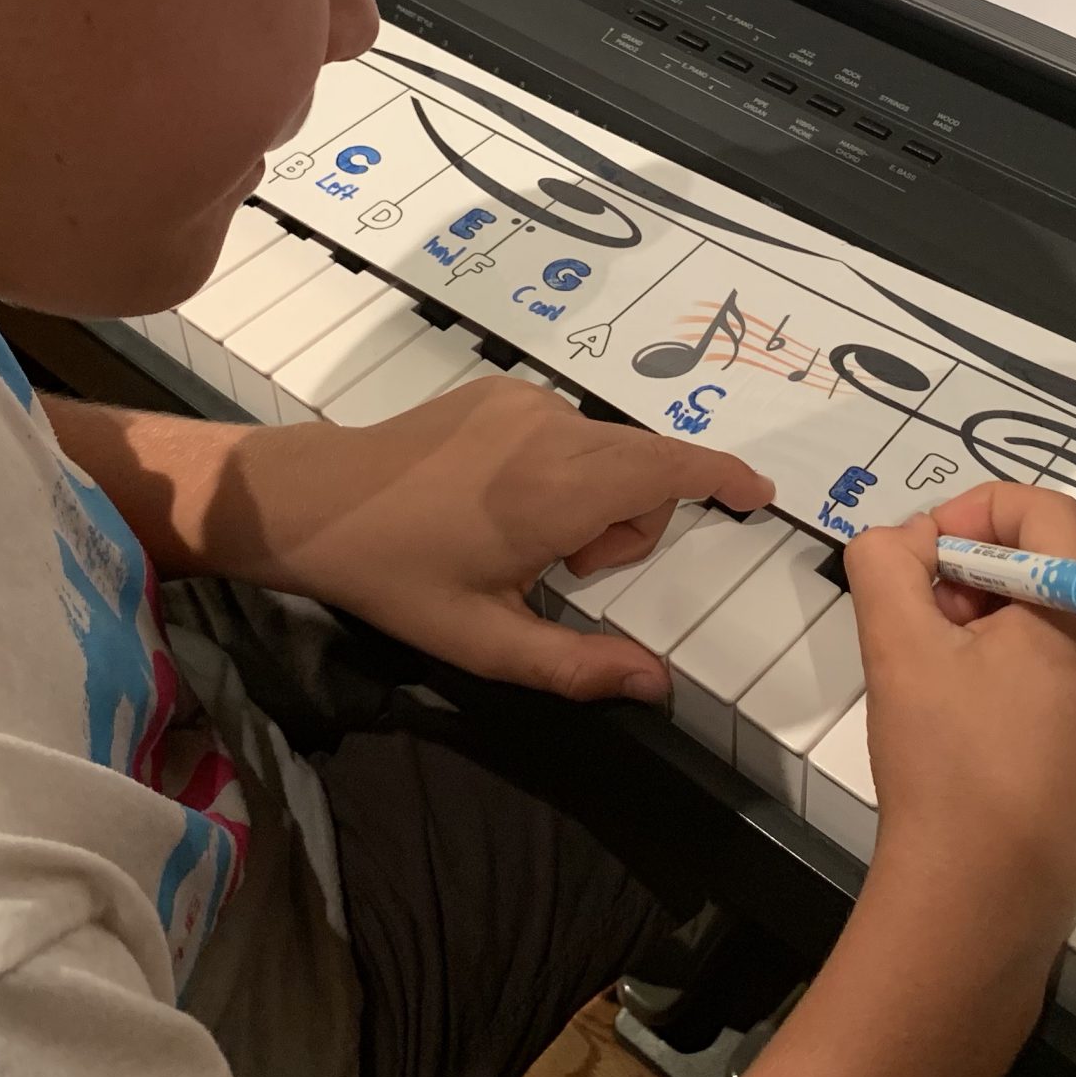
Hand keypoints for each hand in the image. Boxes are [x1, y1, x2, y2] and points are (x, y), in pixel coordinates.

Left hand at [203, 376, 770, 701]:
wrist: (318, 501)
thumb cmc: (400, 577)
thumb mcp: (486, 641)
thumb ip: (577, 666)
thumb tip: (656, 685)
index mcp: (560, 490)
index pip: (671, 470)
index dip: (723, 478)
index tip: (757, 497)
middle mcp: (554, 431)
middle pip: (647, 465)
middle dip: (634, 521)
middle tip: (567, 569)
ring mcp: (526, 402)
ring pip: (608, 449)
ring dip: (596, 496)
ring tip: (526, 540)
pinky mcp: (501, 390)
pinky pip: (568, 430)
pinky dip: (565, 467)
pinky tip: (502, 503)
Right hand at [845, 482, 1075, 961]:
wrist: (983, 901)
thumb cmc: (947, 766)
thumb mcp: (897, 645)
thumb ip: (886, 561)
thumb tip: (906, 541)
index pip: (1043, 509)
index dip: (971, 513)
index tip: (922, 559)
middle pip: (1054, 562)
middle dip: (976, 573)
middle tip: (922, 620)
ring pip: (1064, 617)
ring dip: (996, 620)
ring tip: (942, 672)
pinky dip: (1025, 666)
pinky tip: (976, 714)